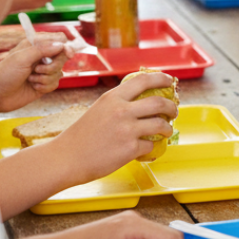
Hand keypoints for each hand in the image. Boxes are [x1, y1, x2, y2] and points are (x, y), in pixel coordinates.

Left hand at [0, 38, 68, 111]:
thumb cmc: (4, 74)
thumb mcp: (22, 58)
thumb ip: (42, 49)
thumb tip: (62, 45)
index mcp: (35, 45)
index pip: (59, 40)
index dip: (66, 46)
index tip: (67, 54)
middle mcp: (41, 56)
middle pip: (63, 57)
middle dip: (52, 66)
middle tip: (38, 70)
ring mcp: (43, 70)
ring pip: (59, 72)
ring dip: (45, 78)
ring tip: (31, 79)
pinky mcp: (44, 83)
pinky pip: (55, 83)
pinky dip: (45, 86)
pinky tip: (33, 86)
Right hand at [50, 71, 178, 183]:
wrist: (65, 159)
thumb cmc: (80, 136)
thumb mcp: (99, 109)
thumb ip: (119, 103)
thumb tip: (141, 101)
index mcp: (113, 98)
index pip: (144, 80)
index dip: (162, 78)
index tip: (170, 81)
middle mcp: (122, 110)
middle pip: (159, 102)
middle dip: (172, 106)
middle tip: (174, 111)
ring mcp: (127, 130)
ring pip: (160, 124)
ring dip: (168, 128)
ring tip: (167, 130)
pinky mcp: (129, 149)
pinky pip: (150, 145)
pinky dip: (151, 147)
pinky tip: (146, 147)